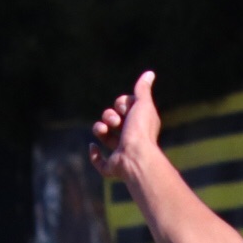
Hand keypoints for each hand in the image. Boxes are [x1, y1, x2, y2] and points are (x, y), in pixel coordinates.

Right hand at [88, 70, 163, 185]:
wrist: (136, 156)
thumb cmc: (141, 130)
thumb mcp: (142, 104)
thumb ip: (142, 89)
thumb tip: (149, 74)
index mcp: (139, 124)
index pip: (124, 108)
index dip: (121, 104)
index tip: (125, 109)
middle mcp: (131, 138)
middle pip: (112, 120)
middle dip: (109, 116)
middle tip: (115, 121)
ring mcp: (121, 154)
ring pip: (105, 137)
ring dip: (99, 129)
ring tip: (103, 130)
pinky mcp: (113, 168)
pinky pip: (100, 162)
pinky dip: (95, 155)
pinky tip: (93, 147)